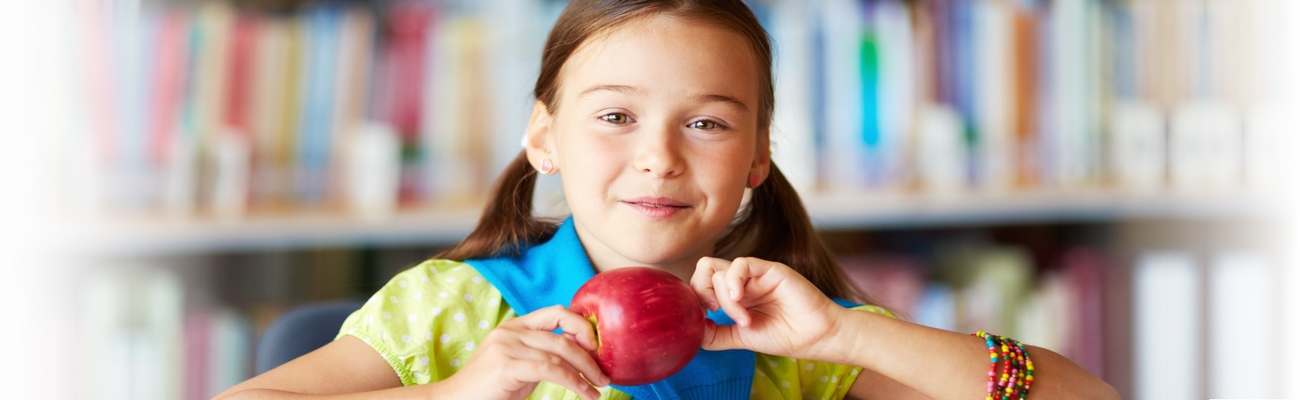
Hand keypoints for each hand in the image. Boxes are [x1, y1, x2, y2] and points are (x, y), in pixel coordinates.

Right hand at [442, 305, 609, 399]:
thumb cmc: (490, 389)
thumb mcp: (520, 365)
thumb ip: (543, 354)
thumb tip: (581, 353)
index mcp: (514, 326)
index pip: (556, 312)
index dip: (581, 325)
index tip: (597, 347)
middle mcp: (511, 331)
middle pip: (563, 335)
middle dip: (590, 356)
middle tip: (604, 375)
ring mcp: (507, 346)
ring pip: (560, 353)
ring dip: (586, 373)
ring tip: (598, 388)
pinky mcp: (507, 365)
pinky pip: (551, 370)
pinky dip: (574, 383)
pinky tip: (585, 393)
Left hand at [690, 257, 848, 361]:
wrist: (815, 336)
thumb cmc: (785, 336)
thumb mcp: (741, 338)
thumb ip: (717, 335)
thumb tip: (693, 330)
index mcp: (734, 294)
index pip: (702, 281)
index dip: (696, 297)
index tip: (706, 318)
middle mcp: (742, 281)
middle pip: (705, 268)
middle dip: (701, 291)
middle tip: (714, 312)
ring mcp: (755, 274)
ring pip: (719, 271)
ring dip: (726, 301)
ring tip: (745, 320)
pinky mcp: (769, 269)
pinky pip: (740, 264)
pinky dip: (733, 284)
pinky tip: (741, 302)